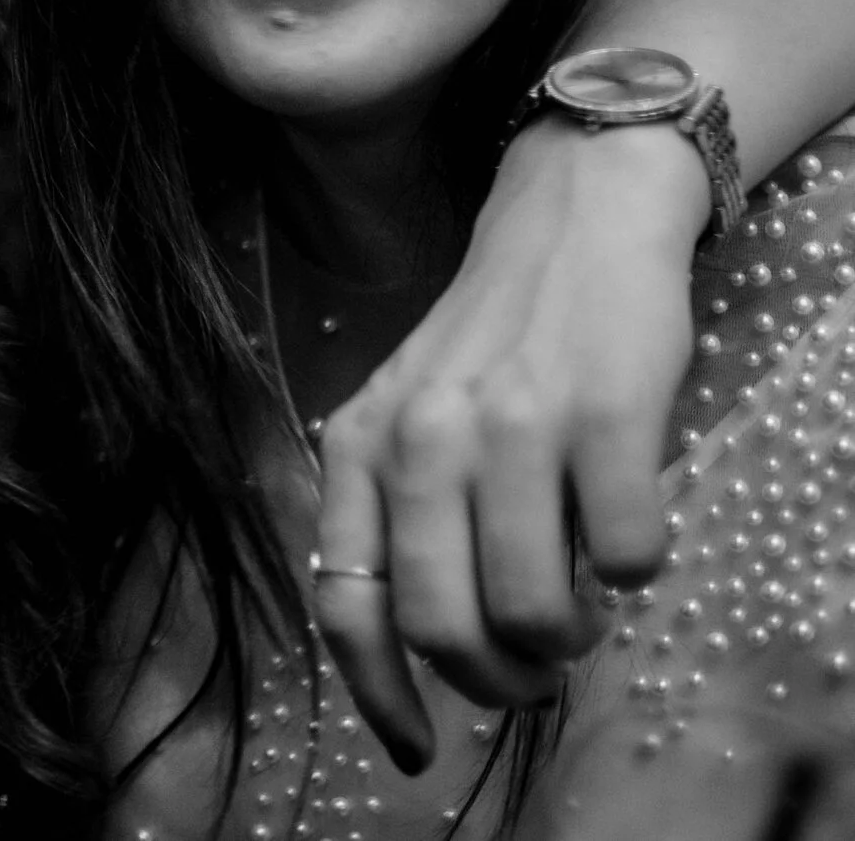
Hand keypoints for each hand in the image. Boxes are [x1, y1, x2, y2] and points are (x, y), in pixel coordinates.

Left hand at [313, 118, 700, 769]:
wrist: (572, 227)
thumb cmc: (493, 346)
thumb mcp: (409, 421)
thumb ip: (400, 517)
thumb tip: (423, 654)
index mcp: (359, 445)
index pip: (345, 601)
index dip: (380, 695)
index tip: (420, 751)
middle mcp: (422, 438)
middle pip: (441, 626)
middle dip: (494, 680)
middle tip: (531, 673)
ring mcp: (513, 425)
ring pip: (532, 611)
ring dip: (566, 636)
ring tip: (577, 602)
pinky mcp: (605, 416)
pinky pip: (623, 558)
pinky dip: (632, 570)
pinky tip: (623, 531)